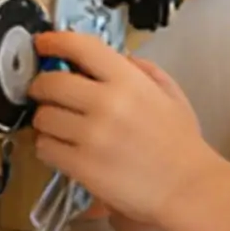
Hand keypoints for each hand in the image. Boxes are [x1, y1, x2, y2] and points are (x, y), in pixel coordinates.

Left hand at [29, 30, 214, 224]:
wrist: (188, 189)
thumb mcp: (170, 94)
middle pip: (50, 83)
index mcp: (128, 80)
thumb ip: (143, 70)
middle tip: (43, 93)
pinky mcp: (81, 166)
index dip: (54, 42)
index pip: (80, 47)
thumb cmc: (181, 143)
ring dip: (44, 120)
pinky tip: (60, 149)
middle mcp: (106, 103)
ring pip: (42, 117)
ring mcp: (92, 136)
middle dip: (40, 87)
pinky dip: (47, 147)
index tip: (43, 44)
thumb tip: (116, 58)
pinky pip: (45, 148)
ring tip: (57, 126)